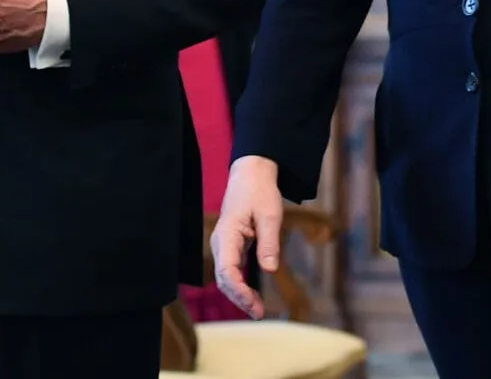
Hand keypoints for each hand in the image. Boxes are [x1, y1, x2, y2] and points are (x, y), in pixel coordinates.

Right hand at [212, 155, 283, 319]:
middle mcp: (220, 243)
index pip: (227, 270)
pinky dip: (240, 285)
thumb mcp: (270, 215)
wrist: (251, 176)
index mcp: (227, 234)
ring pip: (226, 277)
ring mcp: (223, 246)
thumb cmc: (260, 192)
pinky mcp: (230, 247)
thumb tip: (270, 269)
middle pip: (224, 278)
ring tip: (257, 310)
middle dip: (240, 298)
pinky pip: (231, 271)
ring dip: (240, 295)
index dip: (238, 290)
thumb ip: (269, 242)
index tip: (252, 303)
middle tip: (259, 313)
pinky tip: (252, 296)